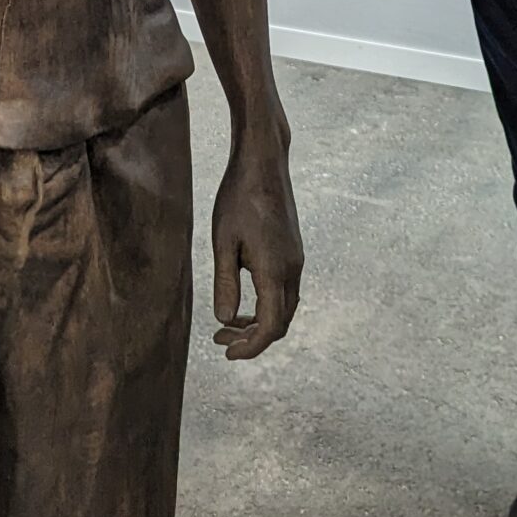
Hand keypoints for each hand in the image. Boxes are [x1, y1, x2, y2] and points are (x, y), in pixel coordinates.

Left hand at [211, 134, 302, 360]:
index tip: (228, 353)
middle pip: (280, 322)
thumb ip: (226, 283)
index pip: (270, 327)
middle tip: (220, 340)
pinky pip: (284, 289)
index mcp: (275, 271)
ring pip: (284, 306)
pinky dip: (265, 303)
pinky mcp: (293, 250)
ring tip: (228, 324)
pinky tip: (242, 297)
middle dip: (252, 338)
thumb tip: (225, 320)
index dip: (251, 347)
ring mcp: (296, 259)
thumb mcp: (223, 241)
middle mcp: (292, 269)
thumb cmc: (238, 197)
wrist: (263, 162)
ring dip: (259, 321)